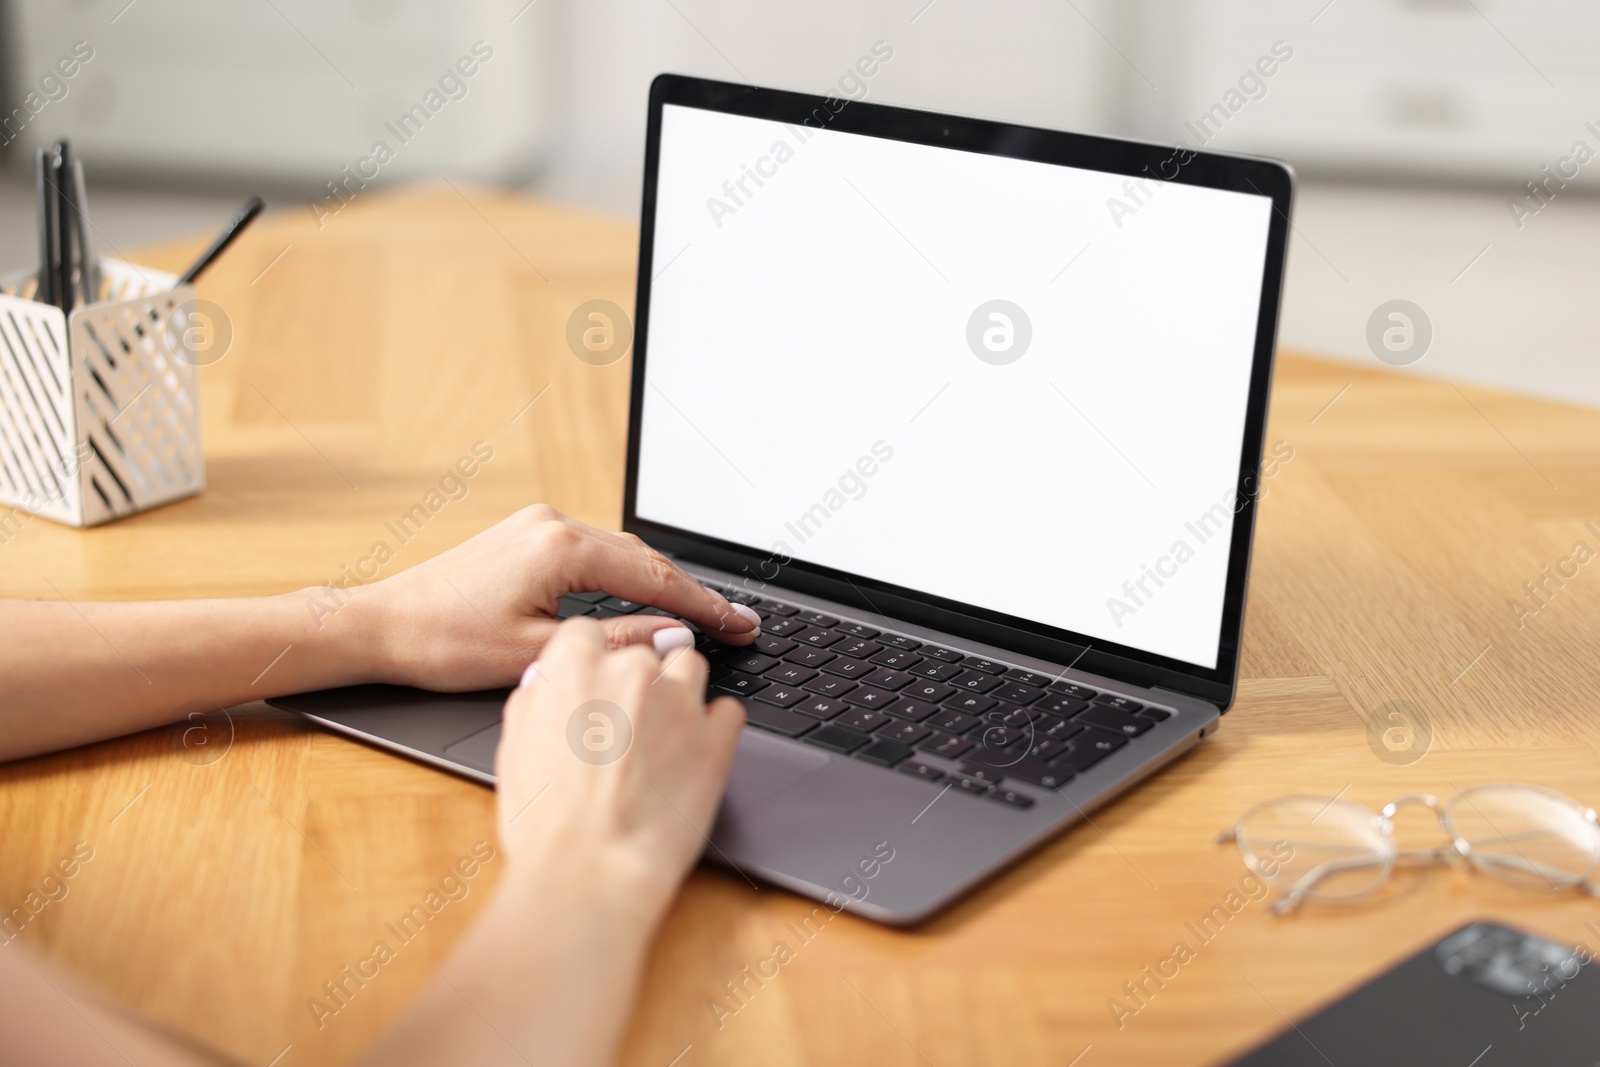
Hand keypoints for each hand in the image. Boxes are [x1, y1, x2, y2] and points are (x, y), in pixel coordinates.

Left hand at [350, 505, 758, 691]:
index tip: (742, 625)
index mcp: (560, 548)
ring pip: (619, 553)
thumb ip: (614, 643)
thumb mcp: (537, 655)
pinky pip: (592, 552)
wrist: (377, 625)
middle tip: (736, 625)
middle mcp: (552, 524)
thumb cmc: (443, 643)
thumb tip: (673, 638)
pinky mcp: (523, 535)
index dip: (705, 605)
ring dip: (660, 583)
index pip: (655, 577)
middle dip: (691, 593)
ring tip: (701, 616)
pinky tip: (642, 598)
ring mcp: (536, 525)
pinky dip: (626, 576)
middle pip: (644, 558)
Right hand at [495, 618, 745, 910]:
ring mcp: (680, 700)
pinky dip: (714, 728)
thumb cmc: (546, 822)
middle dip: (636, 685)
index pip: (589, 634)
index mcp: (574, 664)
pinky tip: (693, 758)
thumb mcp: (514, 750)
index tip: (595, 689)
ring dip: (679, 693)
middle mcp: (631, 669)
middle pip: (641, 653)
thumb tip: (545, 683)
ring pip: (690, 668)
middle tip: (624, 733)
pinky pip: (727, 711)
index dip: (592, 664)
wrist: (593, 871)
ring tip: (664, 739)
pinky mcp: (719, 736)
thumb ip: (534, 701)